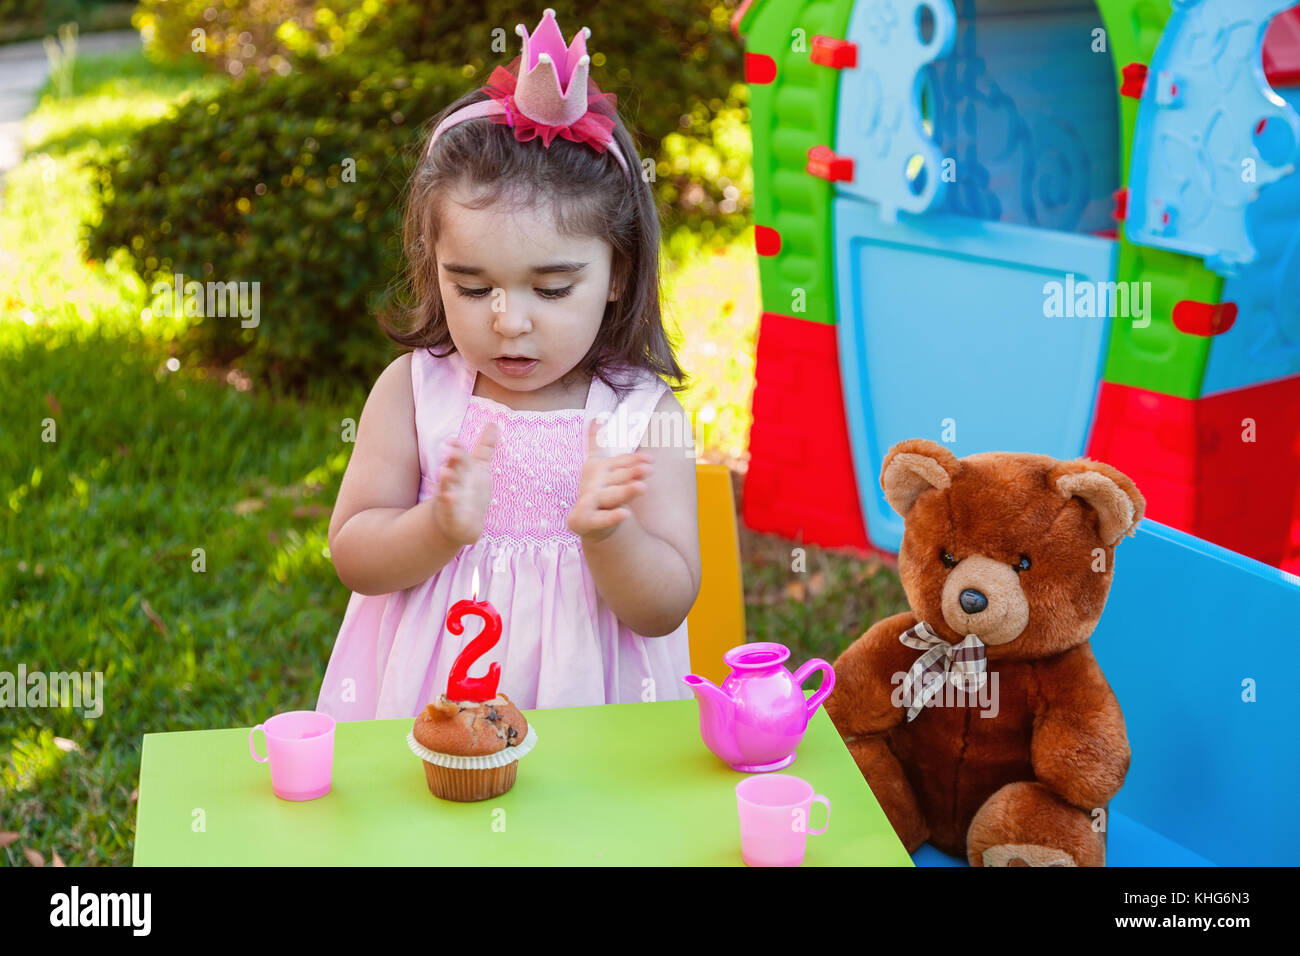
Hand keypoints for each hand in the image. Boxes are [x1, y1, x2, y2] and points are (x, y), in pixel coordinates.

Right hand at [431, 421, 499, 548]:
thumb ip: (485, 448)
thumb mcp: (479, 469)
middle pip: (454, 466)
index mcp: (463, 468)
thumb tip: (494, 423)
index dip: (458, 447)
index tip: (453, 439)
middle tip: (452, 446)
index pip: (462, 455)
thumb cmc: (469, 490)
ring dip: (446, 478)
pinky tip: (449, 496)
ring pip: (447, 484)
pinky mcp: (450, 510)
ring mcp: (451, 494)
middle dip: (453, 457)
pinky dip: (448, 500)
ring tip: (444, 471)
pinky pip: (448, 504)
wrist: (458, 520)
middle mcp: (455, 478)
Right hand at [567, 418, 652, 542]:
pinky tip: (626, 514)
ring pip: (611, 496)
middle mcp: (593, 483)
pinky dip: (612, 516)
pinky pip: (602, 519)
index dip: (633, 461)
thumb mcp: (597, 465)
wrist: (586, 520)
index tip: (650, 459)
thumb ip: (596, 443)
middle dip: (632, 472)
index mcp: (598, 468)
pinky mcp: (584, 520)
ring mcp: (589, 501)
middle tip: (649, 468)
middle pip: (617, 477)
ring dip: (625, 491)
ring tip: (642, 487)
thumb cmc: (599, 490)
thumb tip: (596, 417)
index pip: (619, 462)